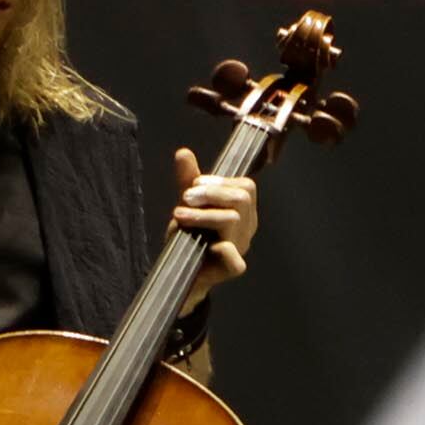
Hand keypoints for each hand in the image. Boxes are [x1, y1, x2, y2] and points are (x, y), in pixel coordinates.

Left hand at [172, 145, 259, 309]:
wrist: (178, 271)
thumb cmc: (189, 237)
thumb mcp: (187, 205)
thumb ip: (188, 180)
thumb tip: (183, 152)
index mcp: (242, 211)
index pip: (245, 186)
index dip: (219, 181)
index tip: (193, 185)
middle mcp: (246, 227)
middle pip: (243, 198)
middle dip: (211, 193)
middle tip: (185, 197)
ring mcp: (241, 248)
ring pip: (233, 219)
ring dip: (202, 214)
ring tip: (179, 215)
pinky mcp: (232, 268)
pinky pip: (235, 259)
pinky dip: (222, 250)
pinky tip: (207, 245)